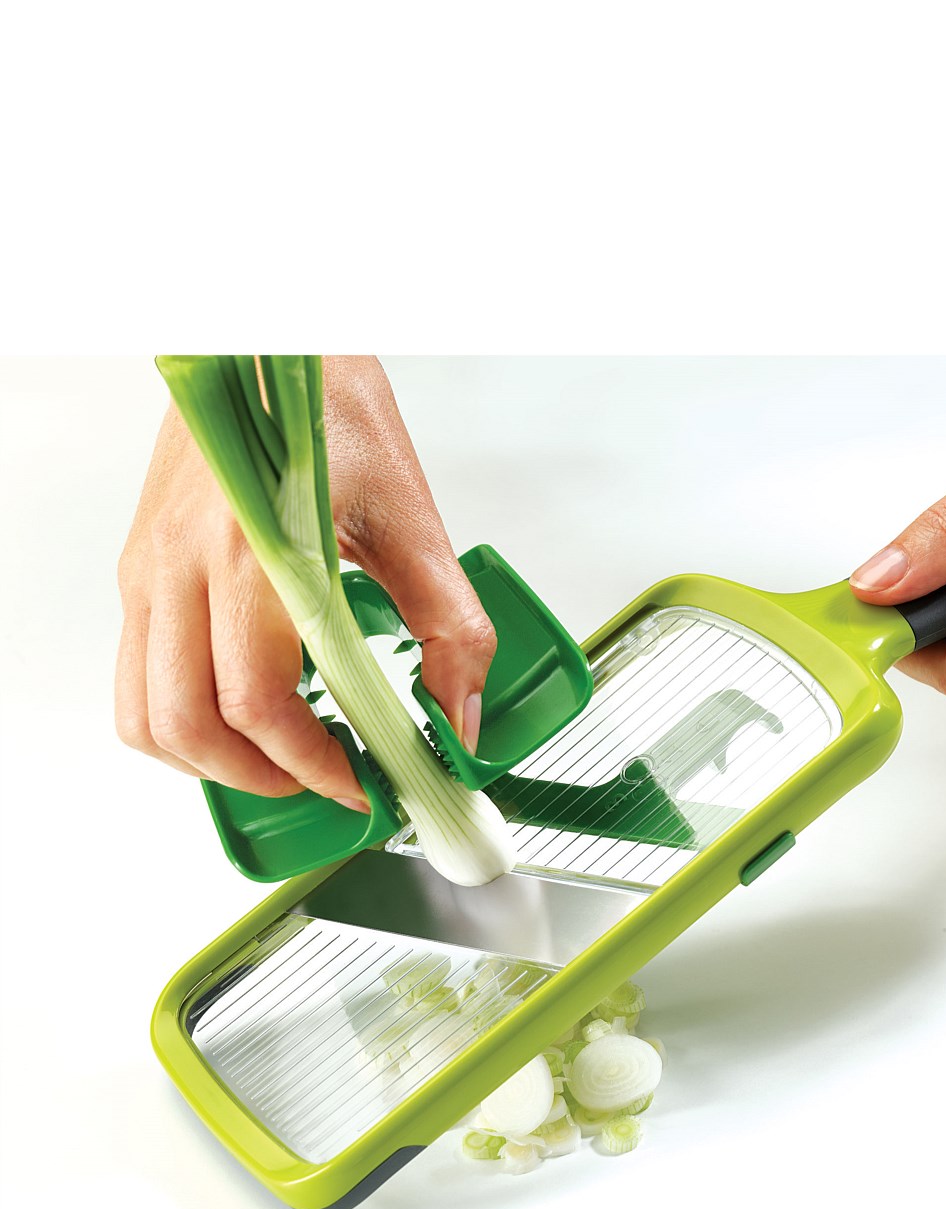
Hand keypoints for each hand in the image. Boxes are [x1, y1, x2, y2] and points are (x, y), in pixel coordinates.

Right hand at [115, 356, 494, 806]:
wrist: (265, 339)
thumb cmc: (328, 406)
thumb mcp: (412, 518)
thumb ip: (447, 626)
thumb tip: (460, 717)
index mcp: (252, 553)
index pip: (258, 702)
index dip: (310, 765)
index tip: (360, 783)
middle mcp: (181, 566)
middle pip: (188, 725)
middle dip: (260, 779)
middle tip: (321, 782)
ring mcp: (149, 570)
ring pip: (144, 714)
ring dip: (208, 762)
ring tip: (277, 761)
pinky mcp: (140, 569)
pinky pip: (136, 675)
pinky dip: (180, 720)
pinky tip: (241, 713)